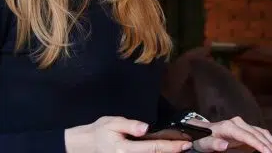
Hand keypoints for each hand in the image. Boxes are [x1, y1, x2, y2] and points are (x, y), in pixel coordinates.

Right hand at [64, 116, 192, 152]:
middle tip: (188, 146)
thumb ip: (129, 125)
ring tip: (179, 149)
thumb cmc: (98, 132)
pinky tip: (165, 151)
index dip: (171, 147)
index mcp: (125, 149)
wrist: (83, 146)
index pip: (154, 148)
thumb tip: (145, 128)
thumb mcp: (111, 123)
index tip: (185, 144)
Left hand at [190, 117, 271, 152]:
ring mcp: (244, 124)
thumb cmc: (204, 139)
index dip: (259, 144)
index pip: (248, 136)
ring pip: (262, 133)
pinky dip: (270, 141)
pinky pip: (262, 134)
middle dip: (269, 146)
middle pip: (257, 134)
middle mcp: (238, 123)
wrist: (204, 133)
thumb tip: (224, 145)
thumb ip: (213, 144)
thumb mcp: (204, 143)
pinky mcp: (247, 128)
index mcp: (229, 126)